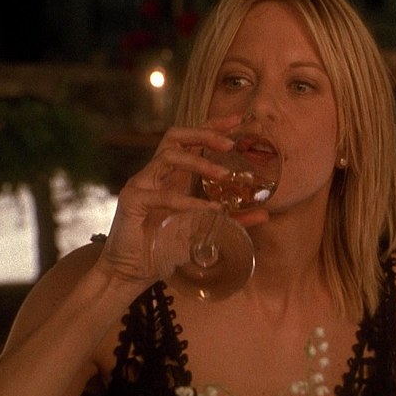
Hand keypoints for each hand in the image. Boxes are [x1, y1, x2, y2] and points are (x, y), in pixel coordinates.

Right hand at [96, 117, 267, 284]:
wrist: (130, 274)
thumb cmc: (165, 249)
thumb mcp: (205, 231)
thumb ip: (232, 221)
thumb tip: (265, 214)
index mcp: (172, 176)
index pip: (190, 139)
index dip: (213, 126)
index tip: (239, 121)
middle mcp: (156, 174)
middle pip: (176, 136)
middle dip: (205, 133)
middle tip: (230, 143)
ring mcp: (142, 185)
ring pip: (169, 156)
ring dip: (199, 161)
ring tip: (224, 174)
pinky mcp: (132, 202)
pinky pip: (162, 195)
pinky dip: (188, 201)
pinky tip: (209, 210)